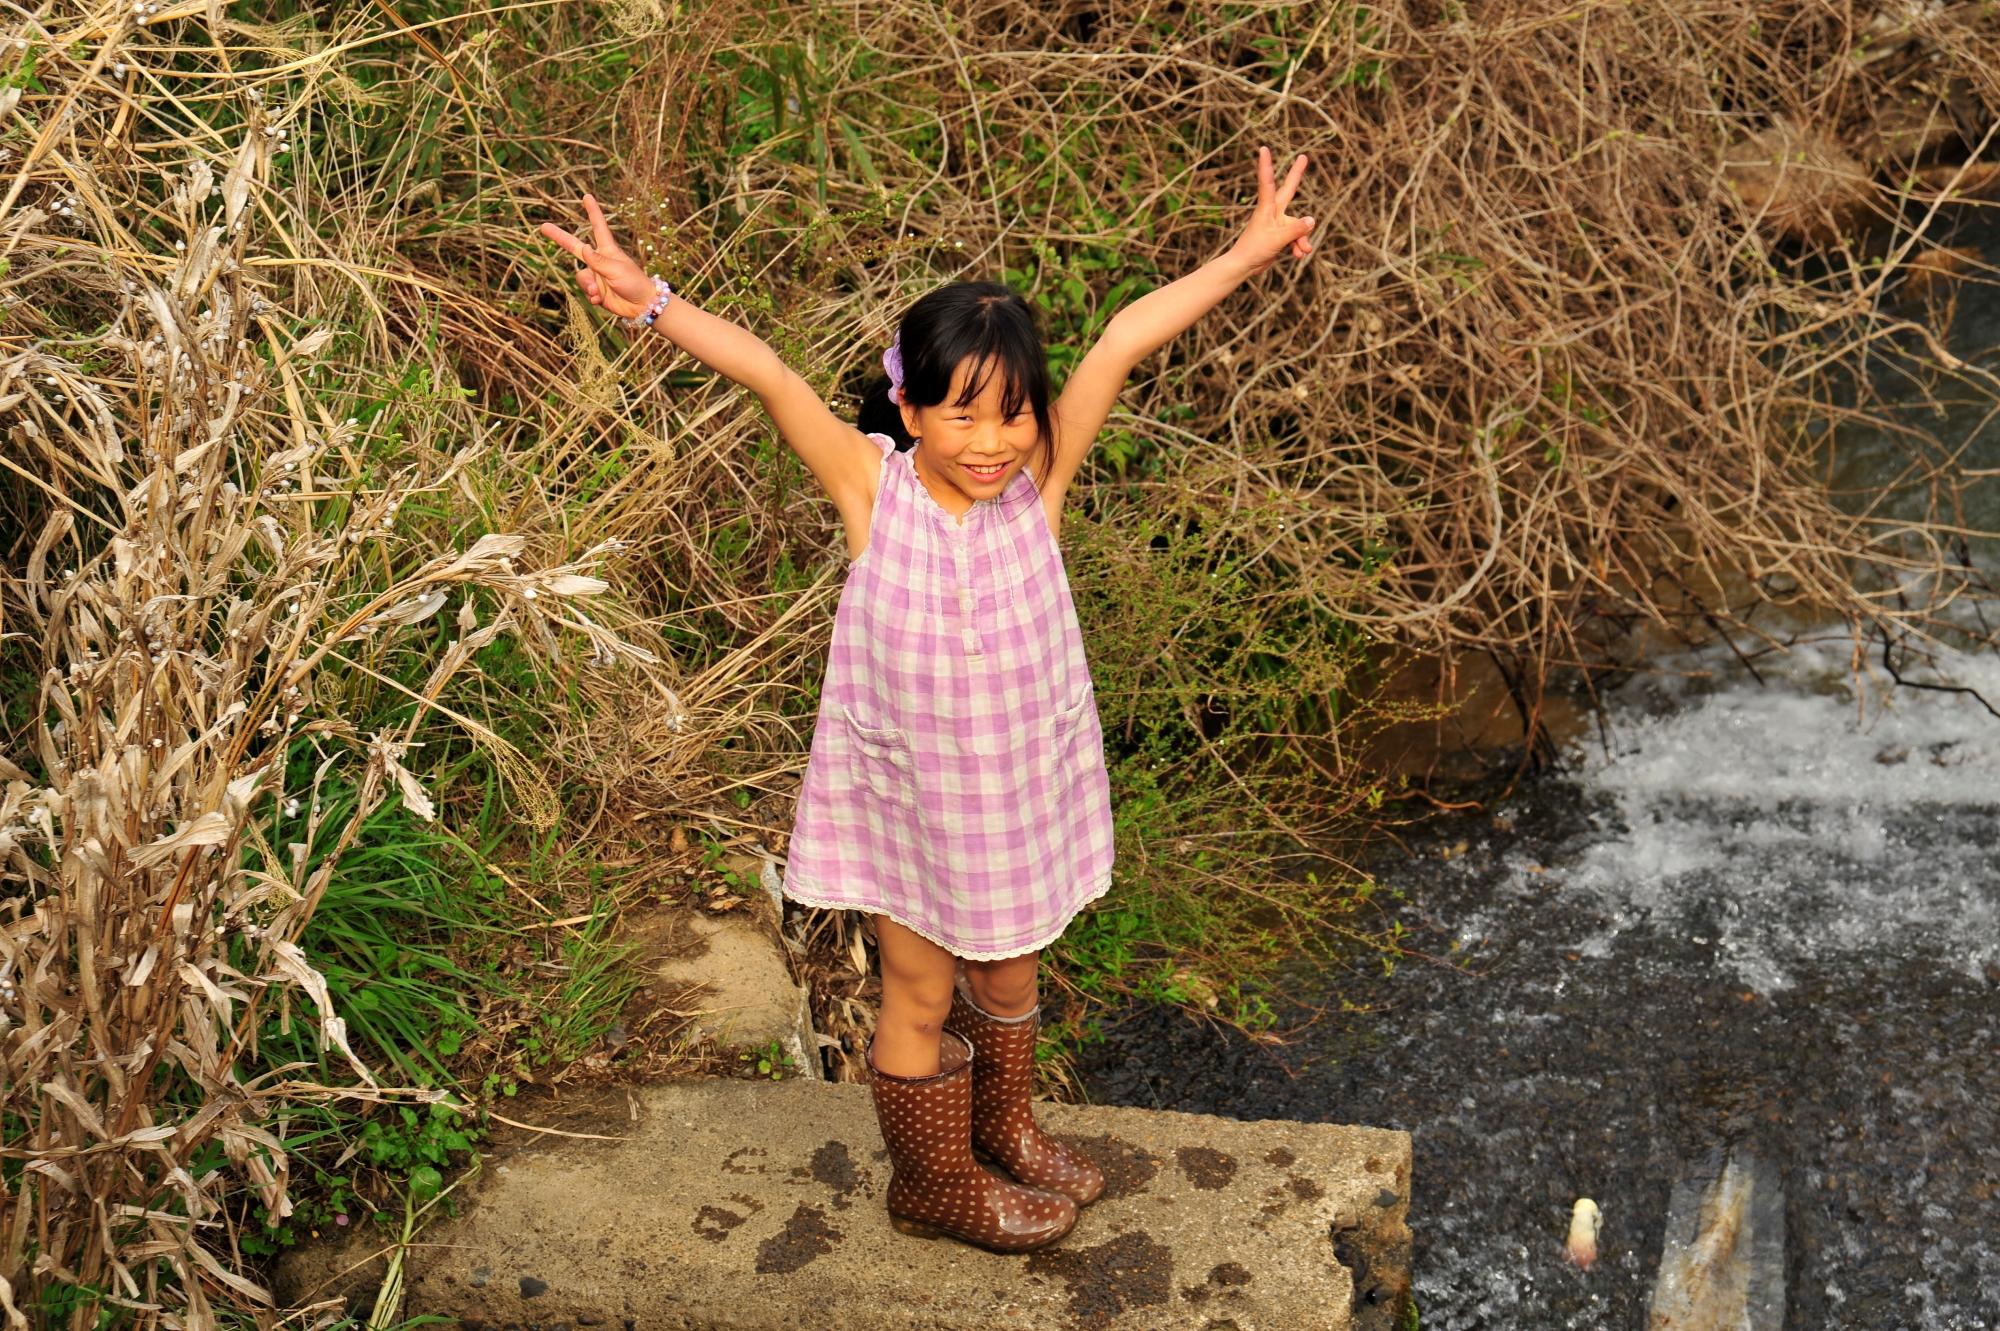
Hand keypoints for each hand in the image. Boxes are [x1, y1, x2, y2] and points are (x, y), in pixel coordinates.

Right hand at [537, 193, 655, 320]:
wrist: (641, 306)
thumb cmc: (634, 283)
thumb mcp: (616, 270)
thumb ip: (598, 261)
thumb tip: (583, 248)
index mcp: (607, 250)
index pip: (598, 227)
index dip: (592, 212)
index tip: (587, 197)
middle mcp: (599, 260)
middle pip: (575, 247)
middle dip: (559, 237)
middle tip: (543, 226)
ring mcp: (596, 275)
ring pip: (580, 276)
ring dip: (588, 285)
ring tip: (599, 292)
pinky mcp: (596, 291)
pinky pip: (585, 290)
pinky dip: (591, 296)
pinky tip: (601, 300)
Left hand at [1228, 146, 1315, 275]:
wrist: (1244, 266)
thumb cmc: (1255, 249)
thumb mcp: (1277, 239)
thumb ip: (1296, 230)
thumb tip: (1312, 220)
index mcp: (1267, 208)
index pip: (1267, 182)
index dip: (1267, 165)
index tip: (1263, 149)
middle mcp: (1273, 212)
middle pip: (1289, 190)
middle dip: (1296, 175)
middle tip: (1303, 157)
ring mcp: (1276, 223)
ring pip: (1297, 225)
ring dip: (1302, 238)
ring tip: (1303, 252)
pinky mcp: (1279, 235)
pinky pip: (1295, 236)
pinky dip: (1299, 246)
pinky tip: (1298, 255)